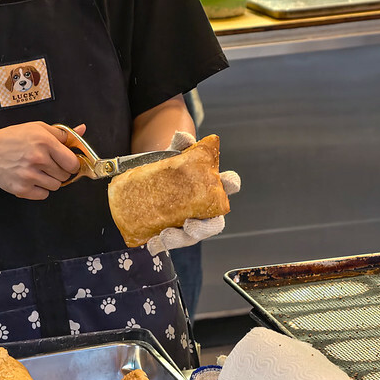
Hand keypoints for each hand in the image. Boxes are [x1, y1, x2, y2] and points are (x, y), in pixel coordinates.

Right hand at [0, 122, 84, 199]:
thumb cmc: (14, 138)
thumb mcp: (38, 128)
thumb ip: (62, 133)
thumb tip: (81, 130)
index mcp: (44, 142)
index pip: (72, 162)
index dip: (71, 163)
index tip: (66, 162)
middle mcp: (38, 159)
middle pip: (65, 175)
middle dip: (60, 171)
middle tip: (48, 165)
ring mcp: (29, 175)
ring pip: (56, 186)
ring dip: (50, 180)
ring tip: (38, 171)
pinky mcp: (22, 189)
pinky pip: (44, 195)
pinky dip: (40, 189)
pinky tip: (31, 179)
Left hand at [146, 131, 240, 255]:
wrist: (148, 179)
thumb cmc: (170, 168)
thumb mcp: (172, 154)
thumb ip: (179, 146)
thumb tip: (181, 136)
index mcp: (212, 186)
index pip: (230, 184)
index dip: (231, 184)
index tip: (227, 183)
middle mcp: (206, 209)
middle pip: (215, 223)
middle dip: (204, 227)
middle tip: (190, 225)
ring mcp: (190, 222)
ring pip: (192, 236)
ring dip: (180, 239)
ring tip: (164, 236)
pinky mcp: (174, 231)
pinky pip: (170, 241)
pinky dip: (161, 244)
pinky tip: (152, 244)